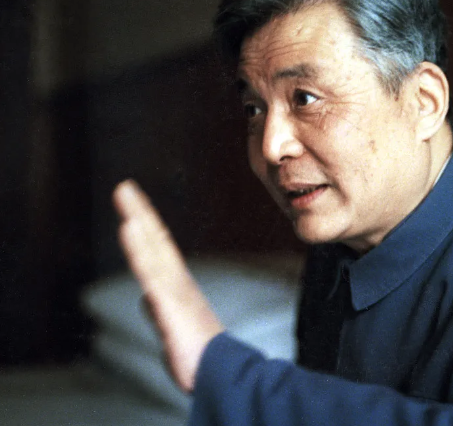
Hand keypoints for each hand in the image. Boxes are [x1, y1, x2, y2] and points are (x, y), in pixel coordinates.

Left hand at [112, 179, 223, 392]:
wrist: (221, 372)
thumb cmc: (200, 354)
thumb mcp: (173, 329)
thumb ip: (159, 310)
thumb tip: (145, 299)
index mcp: (177, 287)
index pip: (158, 250)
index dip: (146, 226)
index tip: (133, 207)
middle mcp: (177, 281)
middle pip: (156, 239)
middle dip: (140, 212)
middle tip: (125, 187)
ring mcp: (174, 289)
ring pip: (153, 247)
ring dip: (138, 218)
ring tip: (124, 193)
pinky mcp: (169, 302)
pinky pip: (150, 270)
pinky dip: (139, 247)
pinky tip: (129, 226)